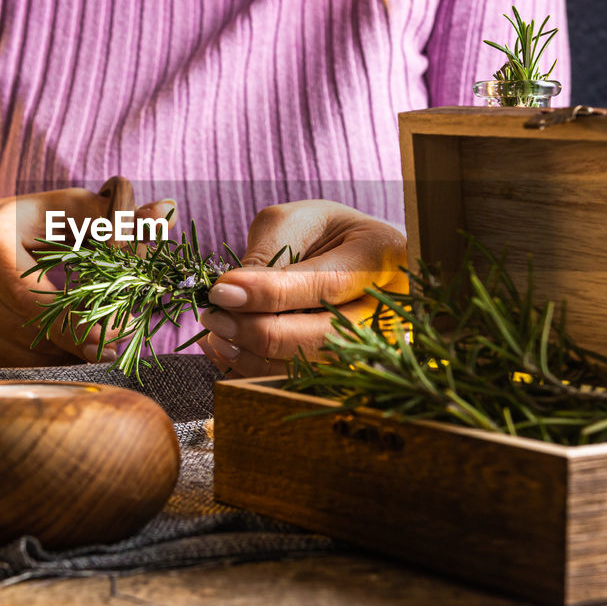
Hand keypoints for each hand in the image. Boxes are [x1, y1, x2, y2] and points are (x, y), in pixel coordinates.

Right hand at [0, 185, 174, 365]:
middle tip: (113, 349)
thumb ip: (115, 218)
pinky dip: (35, 361)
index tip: (115, 337)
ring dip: (58, 357)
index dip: (76, 325)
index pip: (33, 301)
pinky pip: (0, 362)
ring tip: (92, 349)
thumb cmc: (27, 222)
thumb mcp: (68, 212)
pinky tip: (60, 351)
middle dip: (75, 344)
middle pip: (24, 333)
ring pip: (13, 354)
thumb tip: (164, 211)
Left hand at [197, 201, 406, 377]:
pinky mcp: (351, 370)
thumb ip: (268, 255)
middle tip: (215, 317)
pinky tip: (229, 351)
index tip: (222, 292)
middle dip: (261, 332)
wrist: (350, 255)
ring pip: (315, 369)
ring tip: (216, 335)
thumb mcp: (296, 222)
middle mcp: (390, 309)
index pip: (328, 285)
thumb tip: (233, 298)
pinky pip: (302, 383)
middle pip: (326, 338)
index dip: (271, 293)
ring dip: (255, 358)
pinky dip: (258, 371)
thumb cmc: (322, 232)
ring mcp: (376, 347)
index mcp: (384, 254)